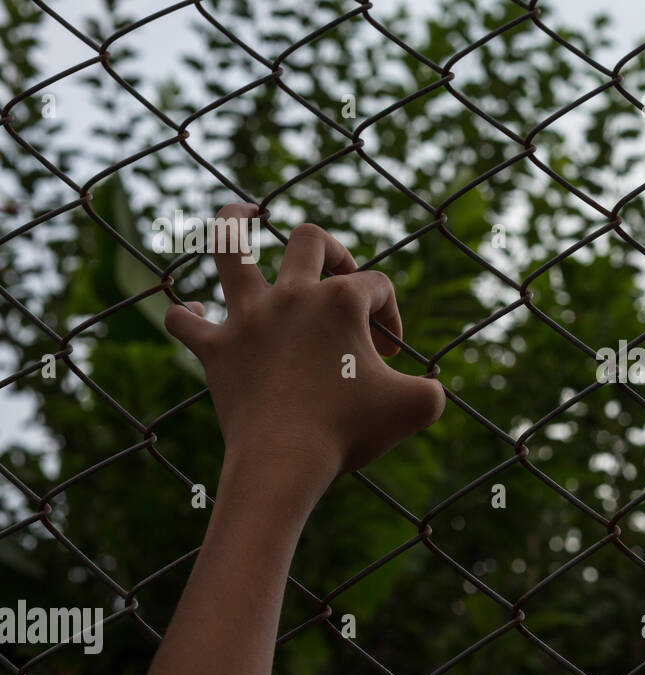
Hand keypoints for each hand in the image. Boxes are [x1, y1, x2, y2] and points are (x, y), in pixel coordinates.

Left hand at [164, 204, 444, 480]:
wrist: (285, 462)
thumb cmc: (352, 430)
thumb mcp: (417, 407)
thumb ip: (431, 389)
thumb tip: (430, 388)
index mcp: (342, 300)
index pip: (378, 288)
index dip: (390, 318)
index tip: (389, 359)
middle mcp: (293, 296)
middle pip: (310, 240)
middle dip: (332, 251)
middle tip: (340, 279)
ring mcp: (248, 318)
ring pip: (229, 247)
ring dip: (231, 223)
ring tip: (239, 213)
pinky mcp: (216, 350)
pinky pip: (184, 321)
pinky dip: (187, 315)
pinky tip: (198, 314)